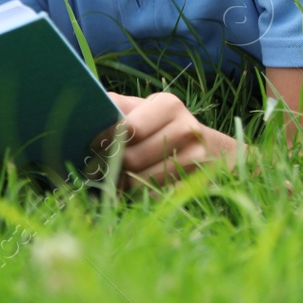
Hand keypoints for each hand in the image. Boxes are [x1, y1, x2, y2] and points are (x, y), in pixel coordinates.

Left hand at [92, 91, 236, 188]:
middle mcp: (186, 129)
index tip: (90, 145)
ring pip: (142, 180)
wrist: (211, 148)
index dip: (105, 138)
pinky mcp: (197, 184)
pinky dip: (138, 196)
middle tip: (93, 168)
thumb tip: (90, 107)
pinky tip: (128, 191)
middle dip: (109, 165)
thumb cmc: (164, 124)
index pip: (129, 127)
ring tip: (108, 179)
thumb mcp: (144, 108)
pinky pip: (156, 196)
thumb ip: (118, 105)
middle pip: (134, 157)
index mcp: (169, 105)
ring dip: (120, 183)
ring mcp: (196, 159)